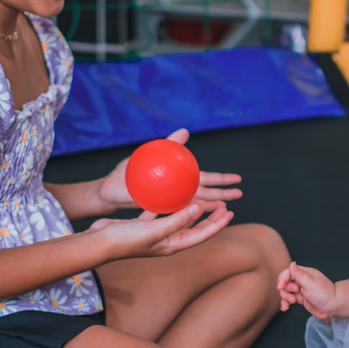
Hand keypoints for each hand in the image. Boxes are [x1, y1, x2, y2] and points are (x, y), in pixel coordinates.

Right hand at [85, 199, 233, 260]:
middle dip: (210, 218)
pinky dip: (168, 206)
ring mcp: (155, 234)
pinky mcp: (144, 226)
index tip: (229, 212)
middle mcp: (166, 241)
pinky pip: (161, 214)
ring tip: (203, 200)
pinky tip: (170, 196)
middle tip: (223, 205)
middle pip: (194, 229)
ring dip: (192, 211)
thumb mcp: (155, 230)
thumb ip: (177, 220)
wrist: (99, 242)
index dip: (217, 224)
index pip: (201, 235)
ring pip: (179, 221)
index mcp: (172, 245)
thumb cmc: (126, 240)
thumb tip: (199, 208)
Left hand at [95, 128, 242, 213]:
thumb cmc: (128, 173)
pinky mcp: (159, 211)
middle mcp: (177, 193)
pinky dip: (188, 214)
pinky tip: (198, 217)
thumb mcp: (150, 153)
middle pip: (205, 193)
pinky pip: (177, 213)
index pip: (204, 179)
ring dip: (210, 207)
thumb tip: (186, 130)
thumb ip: (169, 144)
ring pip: (194, 206)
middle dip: (223, 195)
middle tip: (240, 194)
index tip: (237, 179)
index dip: (221, 180)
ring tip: (226, 210)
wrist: (108, 190)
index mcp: (178, 179)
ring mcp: (169, 202)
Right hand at [277, 262, 338, 319]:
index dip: (282, 279)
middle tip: (295, 295)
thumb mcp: (311, 283)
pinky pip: (288, 299)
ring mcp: (300, 290)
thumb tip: (291, 263)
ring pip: (285, 291)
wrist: (333, 307)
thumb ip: (300, 274)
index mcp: (304, 273)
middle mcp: (301, 280)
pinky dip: (285, 303)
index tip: (280, 286)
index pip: (288, 272)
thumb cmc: (325, 294)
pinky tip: (285, 308)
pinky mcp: (300, 298)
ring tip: (293, 302)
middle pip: (285, 282)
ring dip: (285, 297)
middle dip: (286, 290)